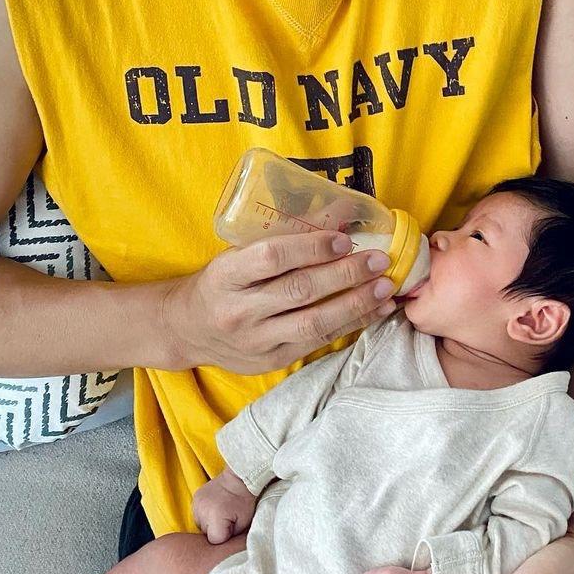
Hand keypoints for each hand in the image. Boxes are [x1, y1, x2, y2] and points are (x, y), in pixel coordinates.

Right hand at [156, 231, 397, 371]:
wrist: (187, 329)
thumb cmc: (223, 282)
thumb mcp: (238, 254)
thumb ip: (283, 239)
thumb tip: (341, 212)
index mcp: (226, 275)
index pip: (272, 258)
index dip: (311, 248)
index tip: (344, 239)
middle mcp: (238, 310)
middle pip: (299, 291)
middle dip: (345, 274)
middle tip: (379, 260)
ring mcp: (255, 340)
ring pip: (313, 323)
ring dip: (355, 304)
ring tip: (386, 288)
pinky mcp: (273, 360)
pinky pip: (318, 342)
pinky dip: (352, 325)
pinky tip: (376, 311)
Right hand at [192, 468, 256, 543]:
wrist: (240, 477)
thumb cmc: (245, 500)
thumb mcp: (244, 523)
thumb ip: (232, 537)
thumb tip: (224, 547)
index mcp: (214, 518)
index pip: (214, 541)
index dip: (225, 537)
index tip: (233, 528)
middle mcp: (201, 511)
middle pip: (206, 534)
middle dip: (217, 530)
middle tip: (229, 519)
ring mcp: (196, 504)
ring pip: (201, 525)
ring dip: (210, 523)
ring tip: (222, 513)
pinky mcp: (195, 498)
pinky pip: (198, 515)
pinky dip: (206, 514)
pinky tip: (216, 508)